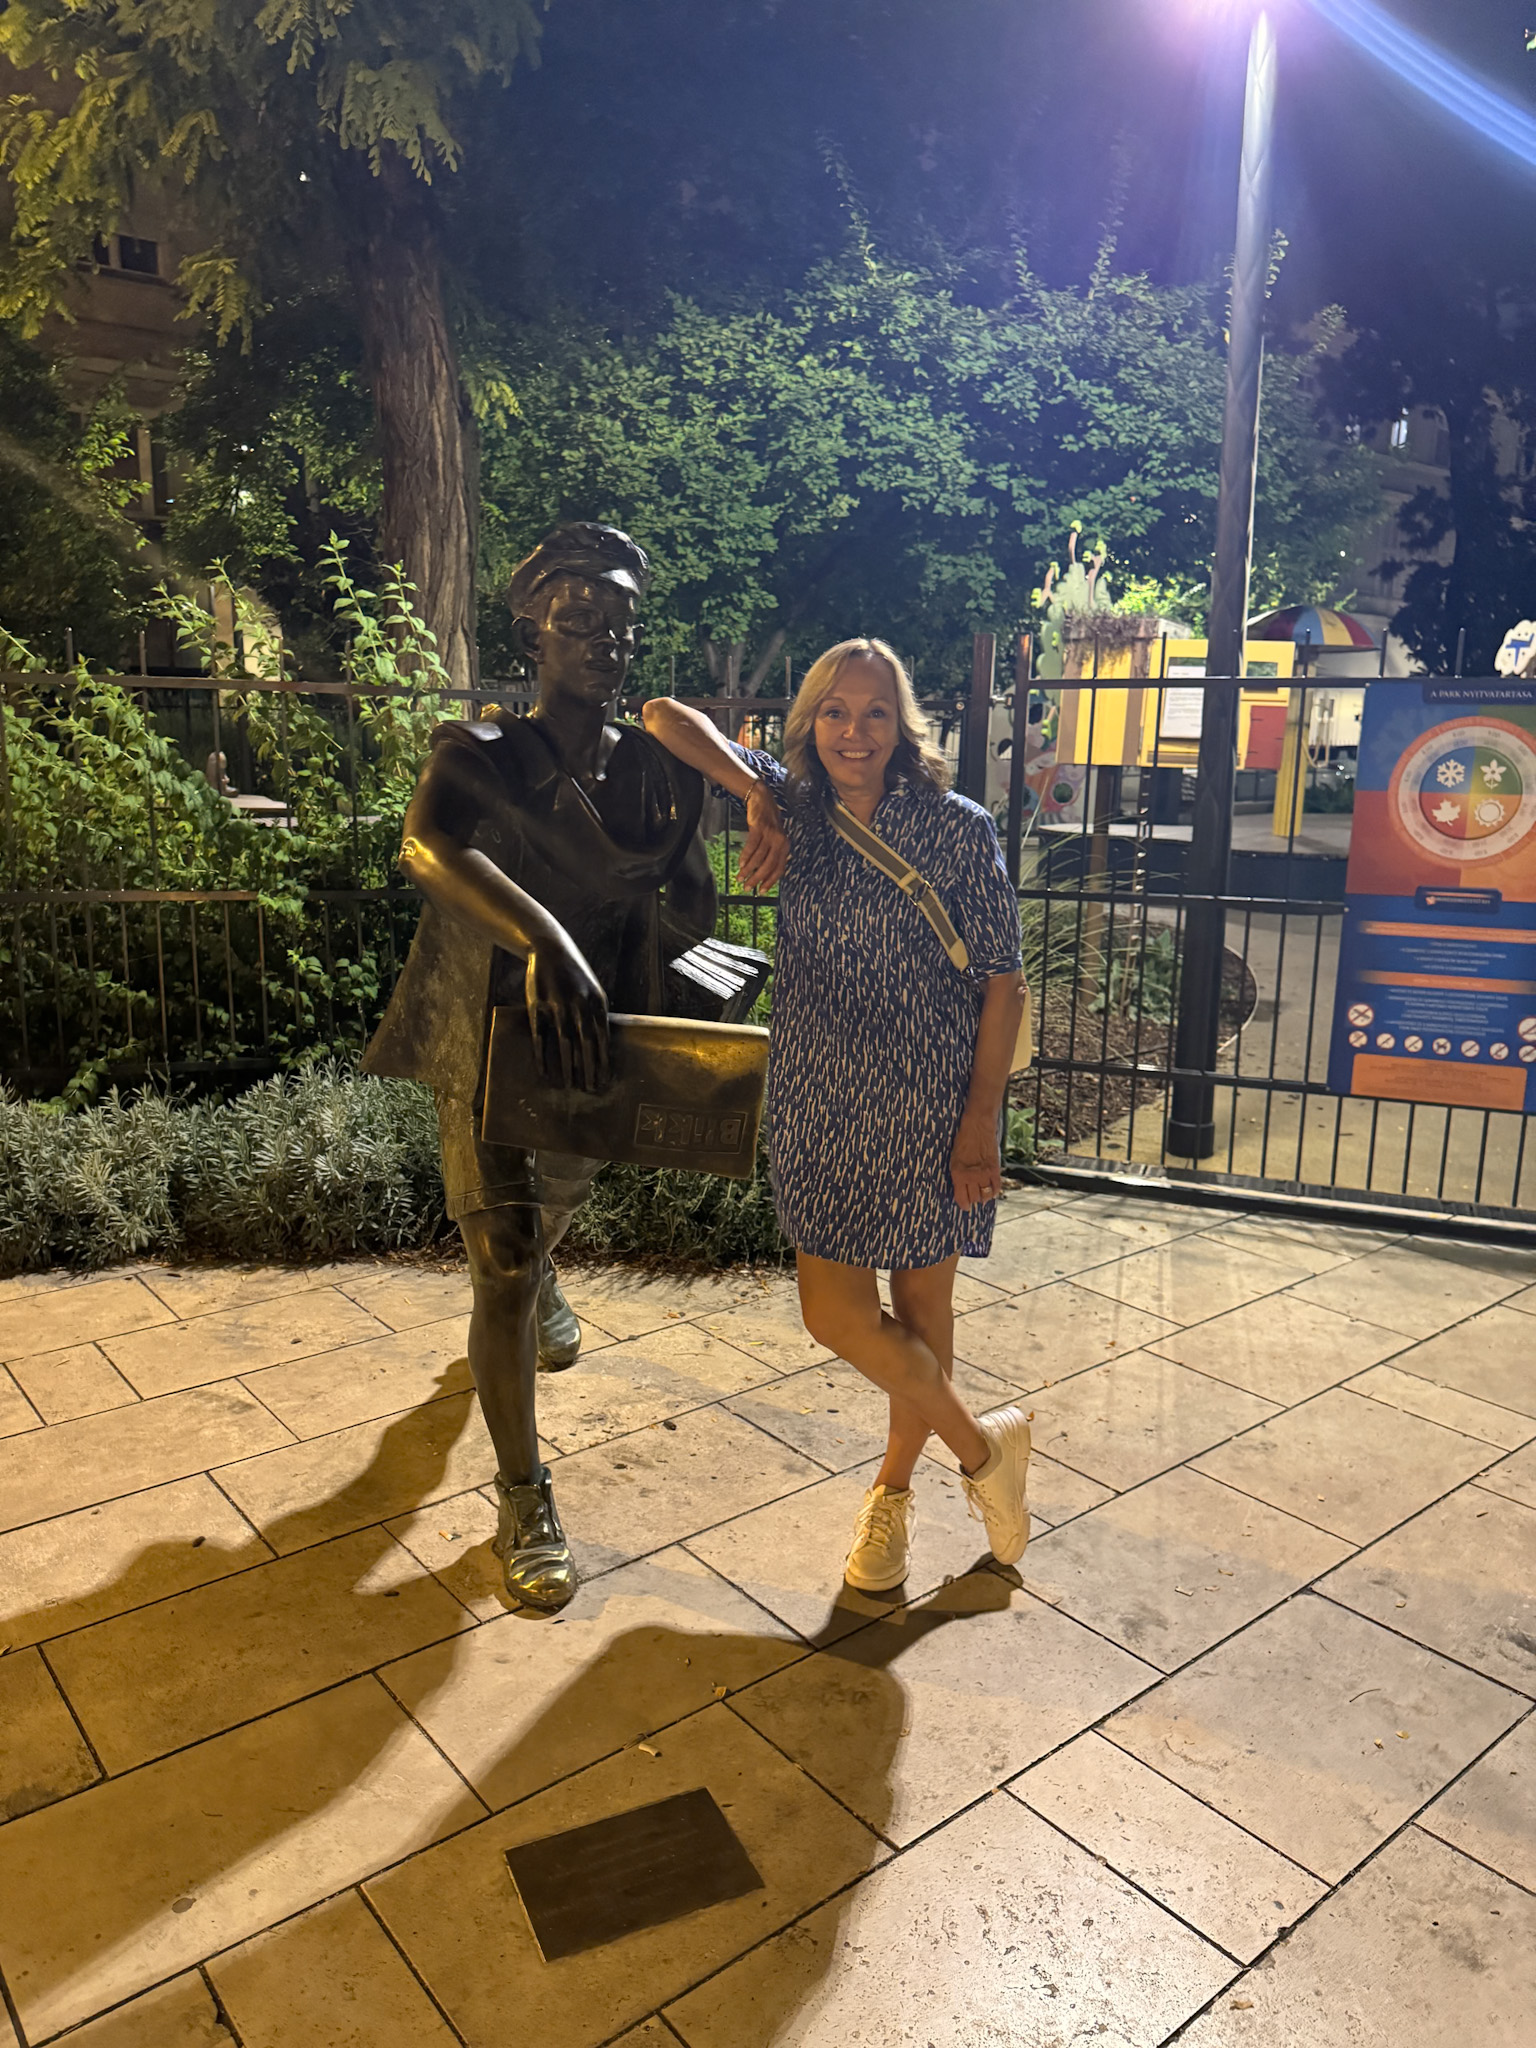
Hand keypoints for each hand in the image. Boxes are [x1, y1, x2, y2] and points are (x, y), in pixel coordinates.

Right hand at [525, 945, 609, 1092]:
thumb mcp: (593, 990)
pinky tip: (544, 1072)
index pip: (603, 1037)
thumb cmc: (575, 974)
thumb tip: (605, 1045)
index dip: (604, 1060)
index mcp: (596, 1002)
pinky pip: (540, 1037)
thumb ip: (597, 1014)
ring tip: (569, 1086)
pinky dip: (542, 1057)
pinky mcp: (537, 1006)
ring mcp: (557, 1005)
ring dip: (568, 1067)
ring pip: (564, 1043)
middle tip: (590, 1089)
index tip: (605, 1080)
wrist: (550, 949)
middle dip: (589, 1069)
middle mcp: (579, 1004)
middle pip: (586, 1044)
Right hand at [737, 782, 788, 891]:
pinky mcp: (759, 828)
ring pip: (759, 857)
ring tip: (740, 878)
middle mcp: (780, 841)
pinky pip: (751, 846)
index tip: (762, 891)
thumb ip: (773, 853)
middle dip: (757, 878)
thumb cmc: (767, 822)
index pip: (779, 869)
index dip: (770, 881)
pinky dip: (745, 856)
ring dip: (748, 870)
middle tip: (748, 887)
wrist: (762, 800)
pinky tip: (740, 864)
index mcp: (785, 846)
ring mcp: (770, 834)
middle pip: (769, 865)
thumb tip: (764, 873)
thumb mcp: (774, 838)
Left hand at [950, 1106, 1003, 1211]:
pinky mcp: (995, 1169)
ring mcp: (984, 1173)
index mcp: (958, 1173)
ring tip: (982, 1194)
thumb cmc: (963, 1140)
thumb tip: (962, 1188)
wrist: (977, 1125)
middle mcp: (971, 1176)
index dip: (963, 1205)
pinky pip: (996, 1187)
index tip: (965, 1207)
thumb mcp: (954, 1158)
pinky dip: (994, 1192)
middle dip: (973, 1200)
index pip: (961, 1198)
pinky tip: (991, 1190)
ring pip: (986, 1195)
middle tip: (973, 1199)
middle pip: (974, 1198)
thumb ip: (958, 1174)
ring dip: (983, 1197)